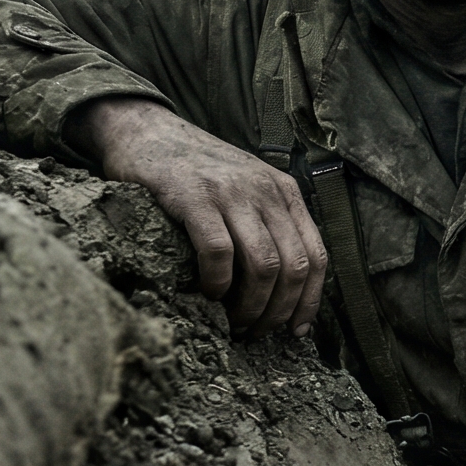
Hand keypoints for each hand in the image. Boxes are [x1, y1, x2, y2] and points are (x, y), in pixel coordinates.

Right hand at [72, 98, 328, 337]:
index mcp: (285, 193)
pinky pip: (220, 252)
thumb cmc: (196, 172)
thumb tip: (280, 288)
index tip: (296, 332)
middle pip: (294, 267)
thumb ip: (266, 224)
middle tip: (256, 333)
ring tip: (233, 324)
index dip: (310, 300)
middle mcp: (266, 191)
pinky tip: (208, 294)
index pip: (316, 256)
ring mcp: (232, 193)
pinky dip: (218, 284)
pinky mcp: (194, 197)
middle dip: (279, 311)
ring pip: (265, 265)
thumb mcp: (247, 189)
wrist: (148, 132)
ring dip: (251, 306)